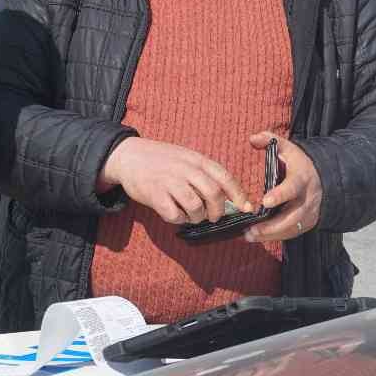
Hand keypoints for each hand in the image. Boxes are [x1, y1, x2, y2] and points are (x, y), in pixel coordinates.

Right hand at [97, 137, 250, 224]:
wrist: (128, 156)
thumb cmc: (161, 159)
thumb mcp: (185, 158)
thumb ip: (204, 173)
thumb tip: (227, 196)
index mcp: (196, 160)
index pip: (225, 177)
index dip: (239, 195)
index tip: (247, 208)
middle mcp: (185, 169)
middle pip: (213, 195)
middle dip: (218, 211)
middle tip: (213, 216)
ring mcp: (170, 182)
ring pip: (196, 207)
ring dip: (197, 217)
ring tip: (191, 215)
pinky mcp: (155, 195)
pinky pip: (175, 215)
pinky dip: (179, 219)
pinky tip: (175, 214)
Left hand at [242, 132, 321, 243]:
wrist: (323, 179)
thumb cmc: (298, 164)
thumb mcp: (287, 148)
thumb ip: (269, 140)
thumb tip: (252, 139)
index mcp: (302, 178)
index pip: (292, 187)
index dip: (280, 195)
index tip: (265, 201)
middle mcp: (308, 198)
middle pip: (292, 216)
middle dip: (272, 225)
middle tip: (251, 229)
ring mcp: (309, 213)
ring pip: (292, 228)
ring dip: (271, 234)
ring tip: (250, 236)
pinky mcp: (308, 223)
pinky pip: (292, 233)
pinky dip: (275, 237)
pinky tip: (258, 237)